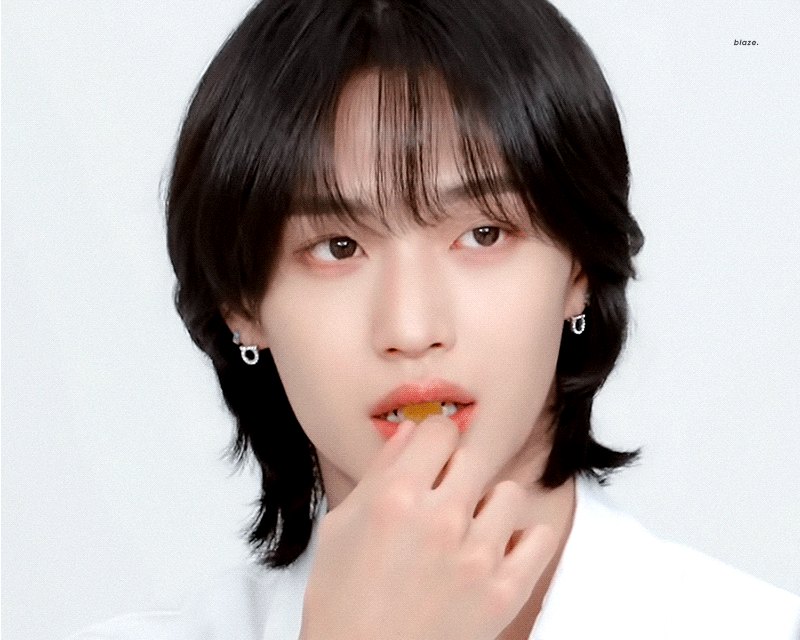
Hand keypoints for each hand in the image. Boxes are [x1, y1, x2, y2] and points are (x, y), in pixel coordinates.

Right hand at [299, 416, 556, 639]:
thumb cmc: (342, 601)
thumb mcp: (341, 525)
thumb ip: (379, 471)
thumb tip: (410, 431)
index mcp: (396, 497)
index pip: (440, 430)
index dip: (433, 440)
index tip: (432, 456)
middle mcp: (441, 520)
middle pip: (473, 458)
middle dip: (455, 473)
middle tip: (441, 499)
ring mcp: (477, 556)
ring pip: (509, 494)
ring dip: (488, 507)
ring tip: (466, 532)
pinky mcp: (504, 591)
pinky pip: (539, 537)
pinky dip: (522, 540)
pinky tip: (497, 551)